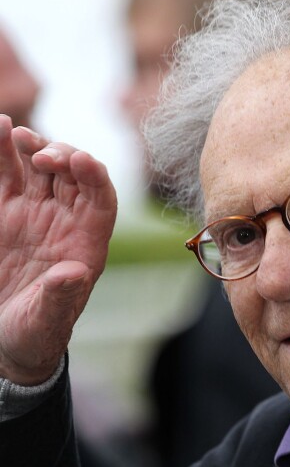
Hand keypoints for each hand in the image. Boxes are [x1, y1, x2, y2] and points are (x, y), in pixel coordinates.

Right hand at [0, 115, 116, 384]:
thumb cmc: (36, 330)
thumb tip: (74, 274)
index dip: (96, 179)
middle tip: (44, 156)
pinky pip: (5, 175)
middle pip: (74, 177)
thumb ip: (60, 298)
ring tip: (14, 132)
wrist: (6, 335)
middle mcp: (67, 221)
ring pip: (40, 168)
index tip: (82, 161)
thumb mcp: (47, 320)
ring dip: (31, 147)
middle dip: (64, 158)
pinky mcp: (6, 209)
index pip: (102, 201)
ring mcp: (36, 212)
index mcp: (89, 243)